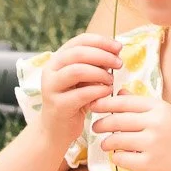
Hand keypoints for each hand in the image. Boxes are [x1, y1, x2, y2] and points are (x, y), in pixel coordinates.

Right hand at [38, 34, 121, 153]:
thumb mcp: (84, 79)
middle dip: (103, 56)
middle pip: (78, 53)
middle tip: (119, 63)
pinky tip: (107, 92)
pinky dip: (98, 90)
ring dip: (99, 73)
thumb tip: (115, 52)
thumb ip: (94, 65)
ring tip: (111, 80)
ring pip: (77, 71)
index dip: (101, 41)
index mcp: (57, 59)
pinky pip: (82, 93)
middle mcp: (51, 70)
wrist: (57, 129)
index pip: (79, 41)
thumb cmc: (75, 101)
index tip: (118, 48)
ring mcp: (52, 87)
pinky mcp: (58, 105)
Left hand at [92, 92, 170, 170]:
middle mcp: (156, 124)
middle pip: (116, 120)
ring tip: (106, 144)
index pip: (124, 102)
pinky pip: (120, 158)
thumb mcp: (165, 117)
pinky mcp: (148, 164)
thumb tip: (118, 92)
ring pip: (115, 139)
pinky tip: (120, 157)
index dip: (105, 103)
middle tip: (96, 127)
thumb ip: (141, 105)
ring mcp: (152, 144)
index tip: (94, 106)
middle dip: (101, 124)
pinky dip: (117, 157)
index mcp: (160, 109)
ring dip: (106, 142)